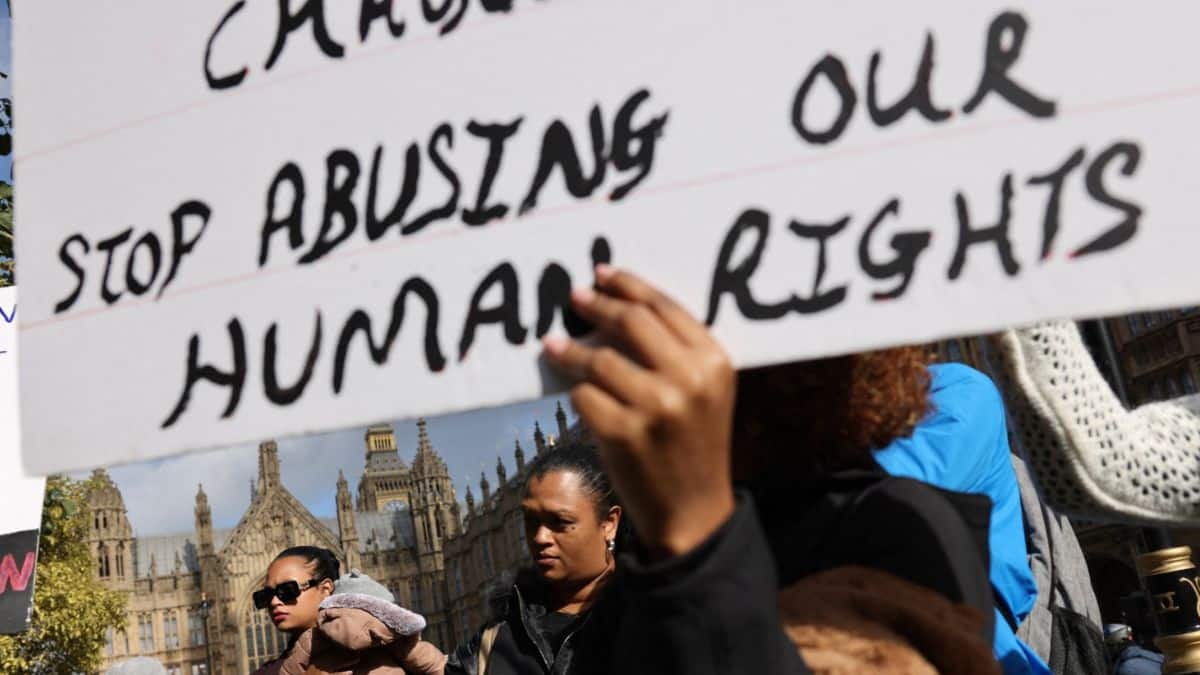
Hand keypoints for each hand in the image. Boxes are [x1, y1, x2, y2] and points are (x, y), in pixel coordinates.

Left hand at [542, 265, 736, 560]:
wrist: (693, 510)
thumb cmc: (692, 442)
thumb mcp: (705, 391)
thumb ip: (675, 350)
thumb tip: (617, 304)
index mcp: (714, 361)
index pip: (664, 307)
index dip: (628, 285)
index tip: (602, 274)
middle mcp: (689, 380)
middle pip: (630, 322)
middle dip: (596, 305)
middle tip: (574, 299)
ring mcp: (656, 408)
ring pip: (599, 358)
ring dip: (571, 351)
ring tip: (554, 346)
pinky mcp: (624, 434)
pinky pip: (583, 395)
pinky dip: (575, 391)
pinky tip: (572, 389)